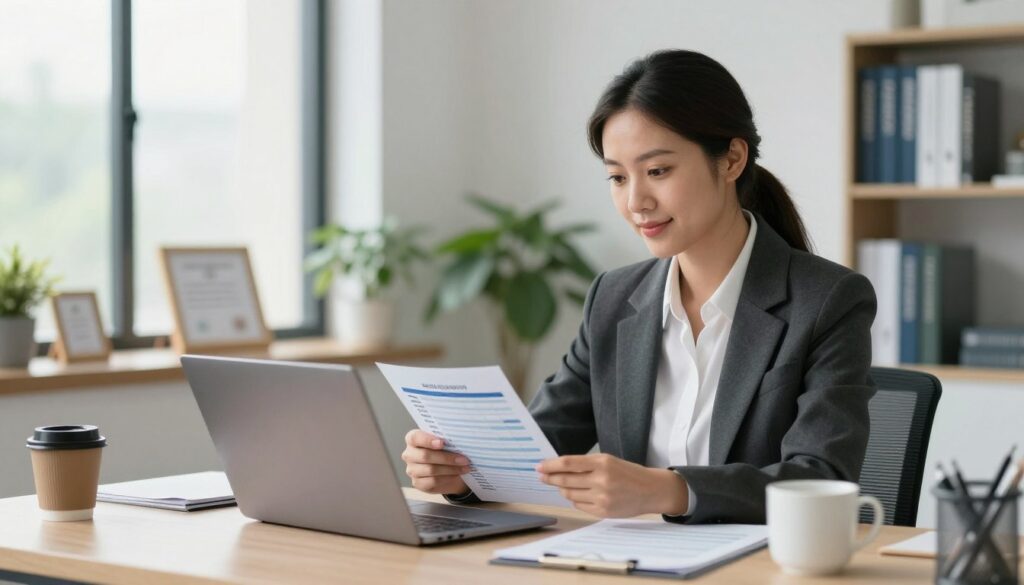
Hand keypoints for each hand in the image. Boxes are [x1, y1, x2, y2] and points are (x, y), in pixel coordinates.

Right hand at [401, 430, 471, 495]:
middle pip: (425, 456)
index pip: (415, 438)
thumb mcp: (445, 442)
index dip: (428, 440)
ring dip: (450, 469)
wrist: (447, 468)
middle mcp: (409, 454)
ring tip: (464, 467)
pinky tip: (457, 475)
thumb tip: (459, 441)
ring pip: (431, 470)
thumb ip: (447, 439)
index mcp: (413, 439)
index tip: (442, 443)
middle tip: (463, 459)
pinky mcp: (417, 483)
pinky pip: (433, 481)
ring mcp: (412, 470)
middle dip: (446, 458)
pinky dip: (448, 478)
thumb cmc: (445, 450)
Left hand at [537, 453, 687, 517]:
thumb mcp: (608, 461)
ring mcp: (602, 497)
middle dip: (550, 478)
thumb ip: (586, 464)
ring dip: (562, 489)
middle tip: (542, 476)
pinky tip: (578, 495)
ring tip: (562, 485)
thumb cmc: (628, 473)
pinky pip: (579, 505)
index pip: (568, 463)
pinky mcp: (603, 512)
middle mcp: (601, 480)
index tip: (539, 466)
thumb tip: (558, 468)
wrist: (651, 490)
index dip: (550, 465)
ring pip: (570, 494)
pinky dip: (575, 499)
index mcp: (602, 463)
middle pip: (565, 480)